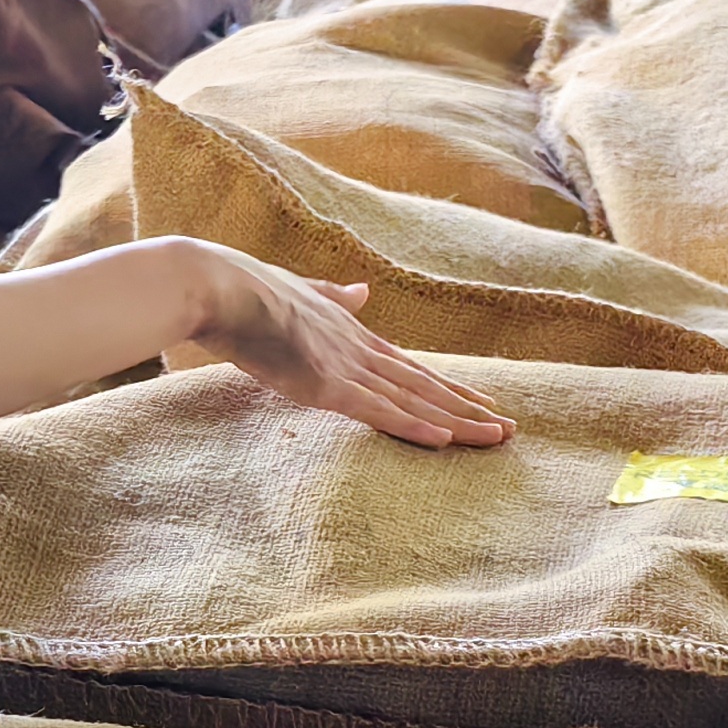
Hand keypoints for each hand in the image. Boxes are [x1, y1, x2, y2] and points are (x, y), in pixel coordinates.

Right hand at [158, 245, 514, 450]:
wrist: (217, 288)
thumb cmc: (244, 291)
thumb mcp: (300, 293)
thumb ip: (333, 297)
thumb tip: (361, 290)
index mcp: (350, 333)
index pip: (410, 368)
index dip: (447, 387)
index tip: (482, 400)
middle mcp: (358, 350)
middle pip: (424, 386)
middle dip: (468, 409)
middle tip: (510, 429)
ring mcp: (345, 367)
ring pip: (413, 402)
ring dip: (456, 422)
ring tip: (496, 437)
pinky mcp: (325, 385)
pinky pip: (377, 412)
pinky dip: (411, 426)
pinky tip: (443, 440)